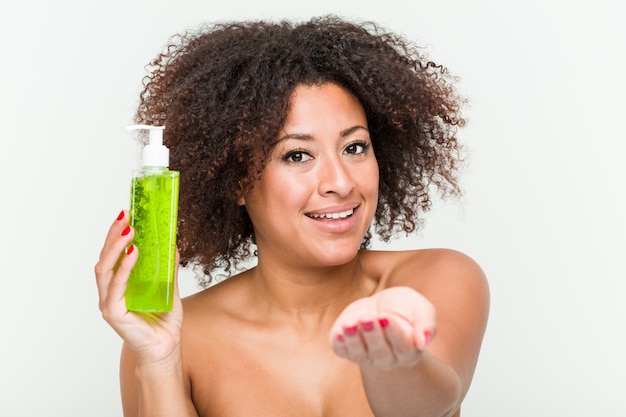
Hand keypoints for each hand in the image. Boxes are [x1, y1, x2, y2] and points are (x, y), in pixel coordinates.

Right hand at [94, 210, 183, 364]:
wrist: (166, 349)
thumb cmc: (163, 322)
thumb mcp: (169, 289)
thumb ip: (168, 269)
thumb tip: (173, 244)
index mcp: (119, 286)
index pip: (112, 255)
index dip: (115, 234)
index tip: (126, 214)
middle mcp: (110, 293)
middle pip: (104, 257)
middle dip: (113, 234)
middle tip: (125, 215)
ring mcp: (109, 303)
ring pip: (105, 269)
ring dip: (115, 247)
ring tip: (128, 229)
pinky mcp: (114, 314)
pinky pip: (116, 286)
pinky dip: (124, 268)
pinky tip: (133, 253)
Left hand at [329, 286, 435, 369]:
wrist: (382, 307)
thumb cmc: (405, 308)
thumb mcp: (420, 308)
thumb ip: (427, 323)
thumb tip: (423, 341)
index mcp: (410, 350)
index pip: (403, 346)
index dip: (393, 332)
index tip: (385, 316)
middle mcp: (388, 359)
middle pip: (380, 352)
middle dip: (372, 334)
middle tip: (368, 317)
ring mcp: (366, 356)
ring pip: (359, 353)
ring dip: (354, 339)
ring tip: (350, 324)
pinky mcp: (347, 349)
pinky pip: (343, 351)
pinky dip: (340, 343)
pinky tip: (340, 331)